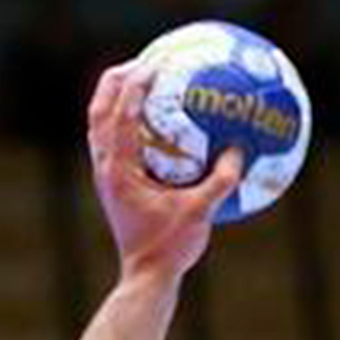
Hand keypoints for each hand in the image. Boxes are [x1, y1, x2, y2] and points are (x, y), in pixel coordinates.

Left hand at [87, 61, 243, 280]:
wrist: (145, 278)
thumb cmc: (170, 249)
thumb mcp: (201, 214)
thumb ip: (220, 180)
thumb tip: (240, 150)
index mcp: (120, 172)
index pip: (121, 118)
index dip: (135, 86)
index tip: (154, 63)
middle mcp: (106, 169)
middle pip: (99, 112)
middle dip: (116, 81)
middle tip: (143, 61)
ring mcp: (106, 175)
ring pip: (100, 125)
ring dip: (116, 98)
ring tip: (141, 78)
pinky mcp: (113, 183)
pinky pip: (114, 141)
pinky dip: (126, 121)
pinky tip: (154, 116)